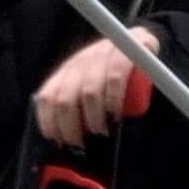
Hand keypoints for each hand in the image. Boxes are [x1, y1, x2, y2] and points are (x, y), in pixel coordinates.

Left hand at [33, 29, 158, 146]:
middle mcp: (80, 60)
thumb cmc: (115, 75)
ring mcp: (102, 54)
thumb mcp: (91, 86)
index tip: (57, 140)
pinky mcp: (125, 53)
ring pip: (89, 91)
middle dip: (70, 126)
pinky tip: (115, 114)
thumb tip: (64, 141)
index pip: (47, 96)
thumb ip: (77, 105)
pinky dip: (113, 100)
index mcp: (67, 71)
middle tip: (79, 143)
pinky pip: (115, 79)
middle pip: (66, 98)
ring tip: (100, 132)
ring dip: (93, 118)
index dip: (48, 121)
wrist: (141, 44)